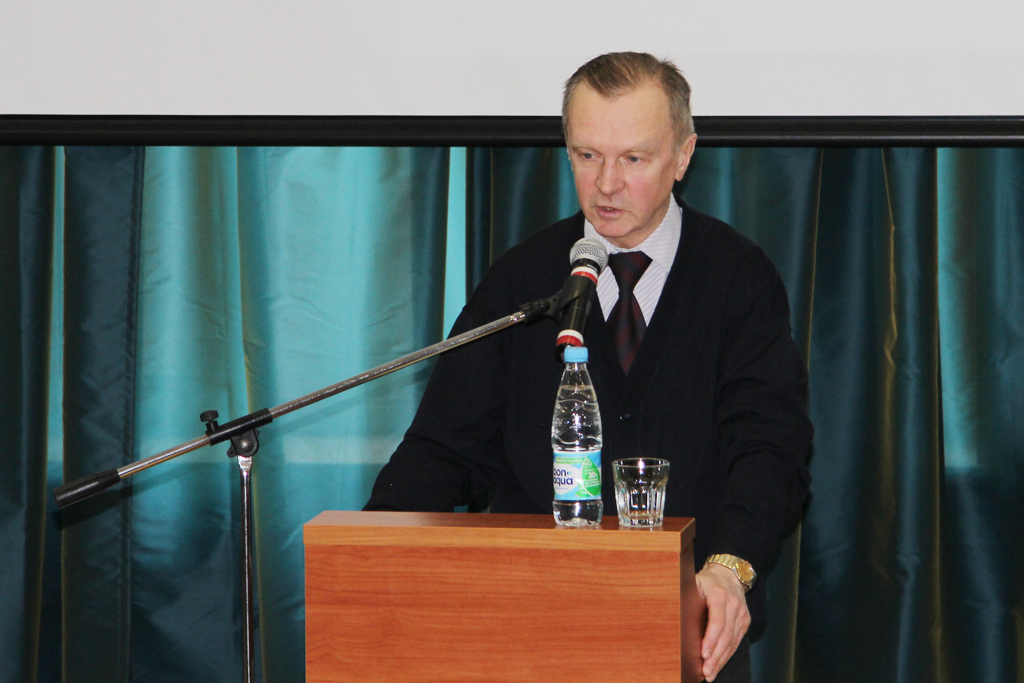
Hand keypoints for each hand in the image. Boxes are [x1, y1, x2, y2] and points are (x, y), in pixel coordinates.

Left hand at [694, 563, 750, 680]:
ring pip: (732, 641)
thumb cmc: (707, 580)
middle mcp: (733, 605)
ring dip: (721, 659)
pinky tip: (719, 663)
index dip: (710, 639)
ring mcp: (741, 614)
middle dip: (715, 656)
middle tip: (706, 671)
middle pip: (725, 635)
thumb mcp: (694, 583)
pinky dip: (727, 654)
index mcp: (719, 595)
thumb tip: (675, 620)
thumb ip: (688, 599)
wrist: (729, 572)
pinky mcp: (745, 620)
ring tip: (711, 673)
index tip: (703, 654)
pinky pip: (736, 641)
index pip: (717, 621)